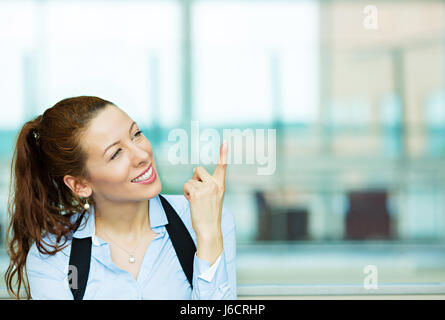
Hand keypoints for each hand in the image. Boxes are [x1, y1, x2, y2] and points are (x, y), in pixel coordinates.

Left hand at [183, 141, 227, 263]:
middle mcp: (215, 184)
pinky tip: (192, 202)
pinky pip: (186, 186)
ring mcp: (206, 188)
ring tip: (196, 201)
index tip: (225, 141)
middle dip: (194, 178)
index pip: (222, 166)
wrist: (210, 229)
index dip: (223, 153)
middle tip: (198, 192)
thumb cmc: (210, 214)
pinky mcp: (196, 194)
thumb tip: (195, 174)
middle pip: (198, 169)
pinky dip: (186, 194)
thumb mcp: (214, 197)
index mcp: (221, 185)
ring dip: (189, 189)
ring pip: (190, 180)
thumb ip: (208, 185)